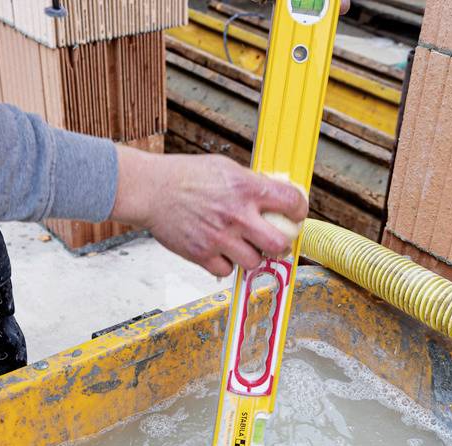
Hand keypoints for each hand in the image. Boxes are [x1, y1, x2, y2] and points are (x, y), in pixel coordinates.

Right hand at [111, 147, 309, 277]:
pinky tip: (221, 251)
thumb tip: (276, 195)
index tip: (296, 214)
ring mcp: (219, 238)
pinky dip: (226, 264)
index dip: (300, 211)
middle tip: (278, 242)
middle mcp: (236, 215)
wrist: (152, 190)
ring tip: (244, 246)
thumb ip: (251, 183)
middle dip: (283, 245)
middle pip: (279, 244)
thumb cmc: (186, 176)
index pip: (292, 202)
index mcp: (246, 188)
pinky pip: (226, 270)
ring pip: (254, 262)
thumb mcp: (225, 167)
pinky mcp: (201, 254)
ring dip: (253, 256)